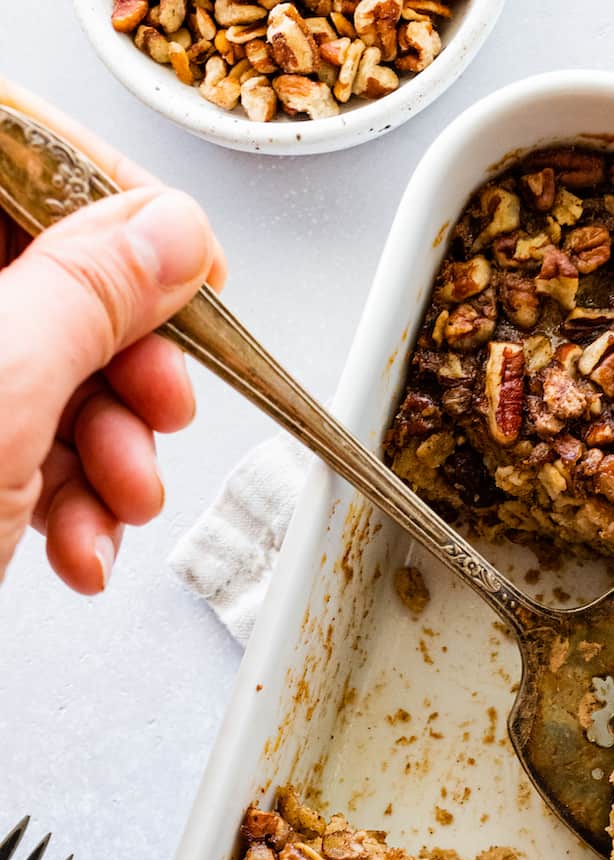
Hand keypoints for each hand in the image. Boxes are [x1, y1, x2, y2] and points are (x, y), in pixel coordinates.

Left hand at [0, 81, 222, 593]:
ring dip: (116, 452)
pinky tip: (79, 544)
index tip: (188, 258)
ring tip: (119, 500)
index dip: (112, 195)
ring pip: (59, 378)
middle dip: (128, 361)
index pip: (16, 151)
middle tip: (159, 403)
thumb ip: (90, 292)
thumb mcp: (1, 387)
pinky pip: (35, 452)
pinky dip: (78, 505)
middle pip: (52, 278)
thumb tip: (169, 231)